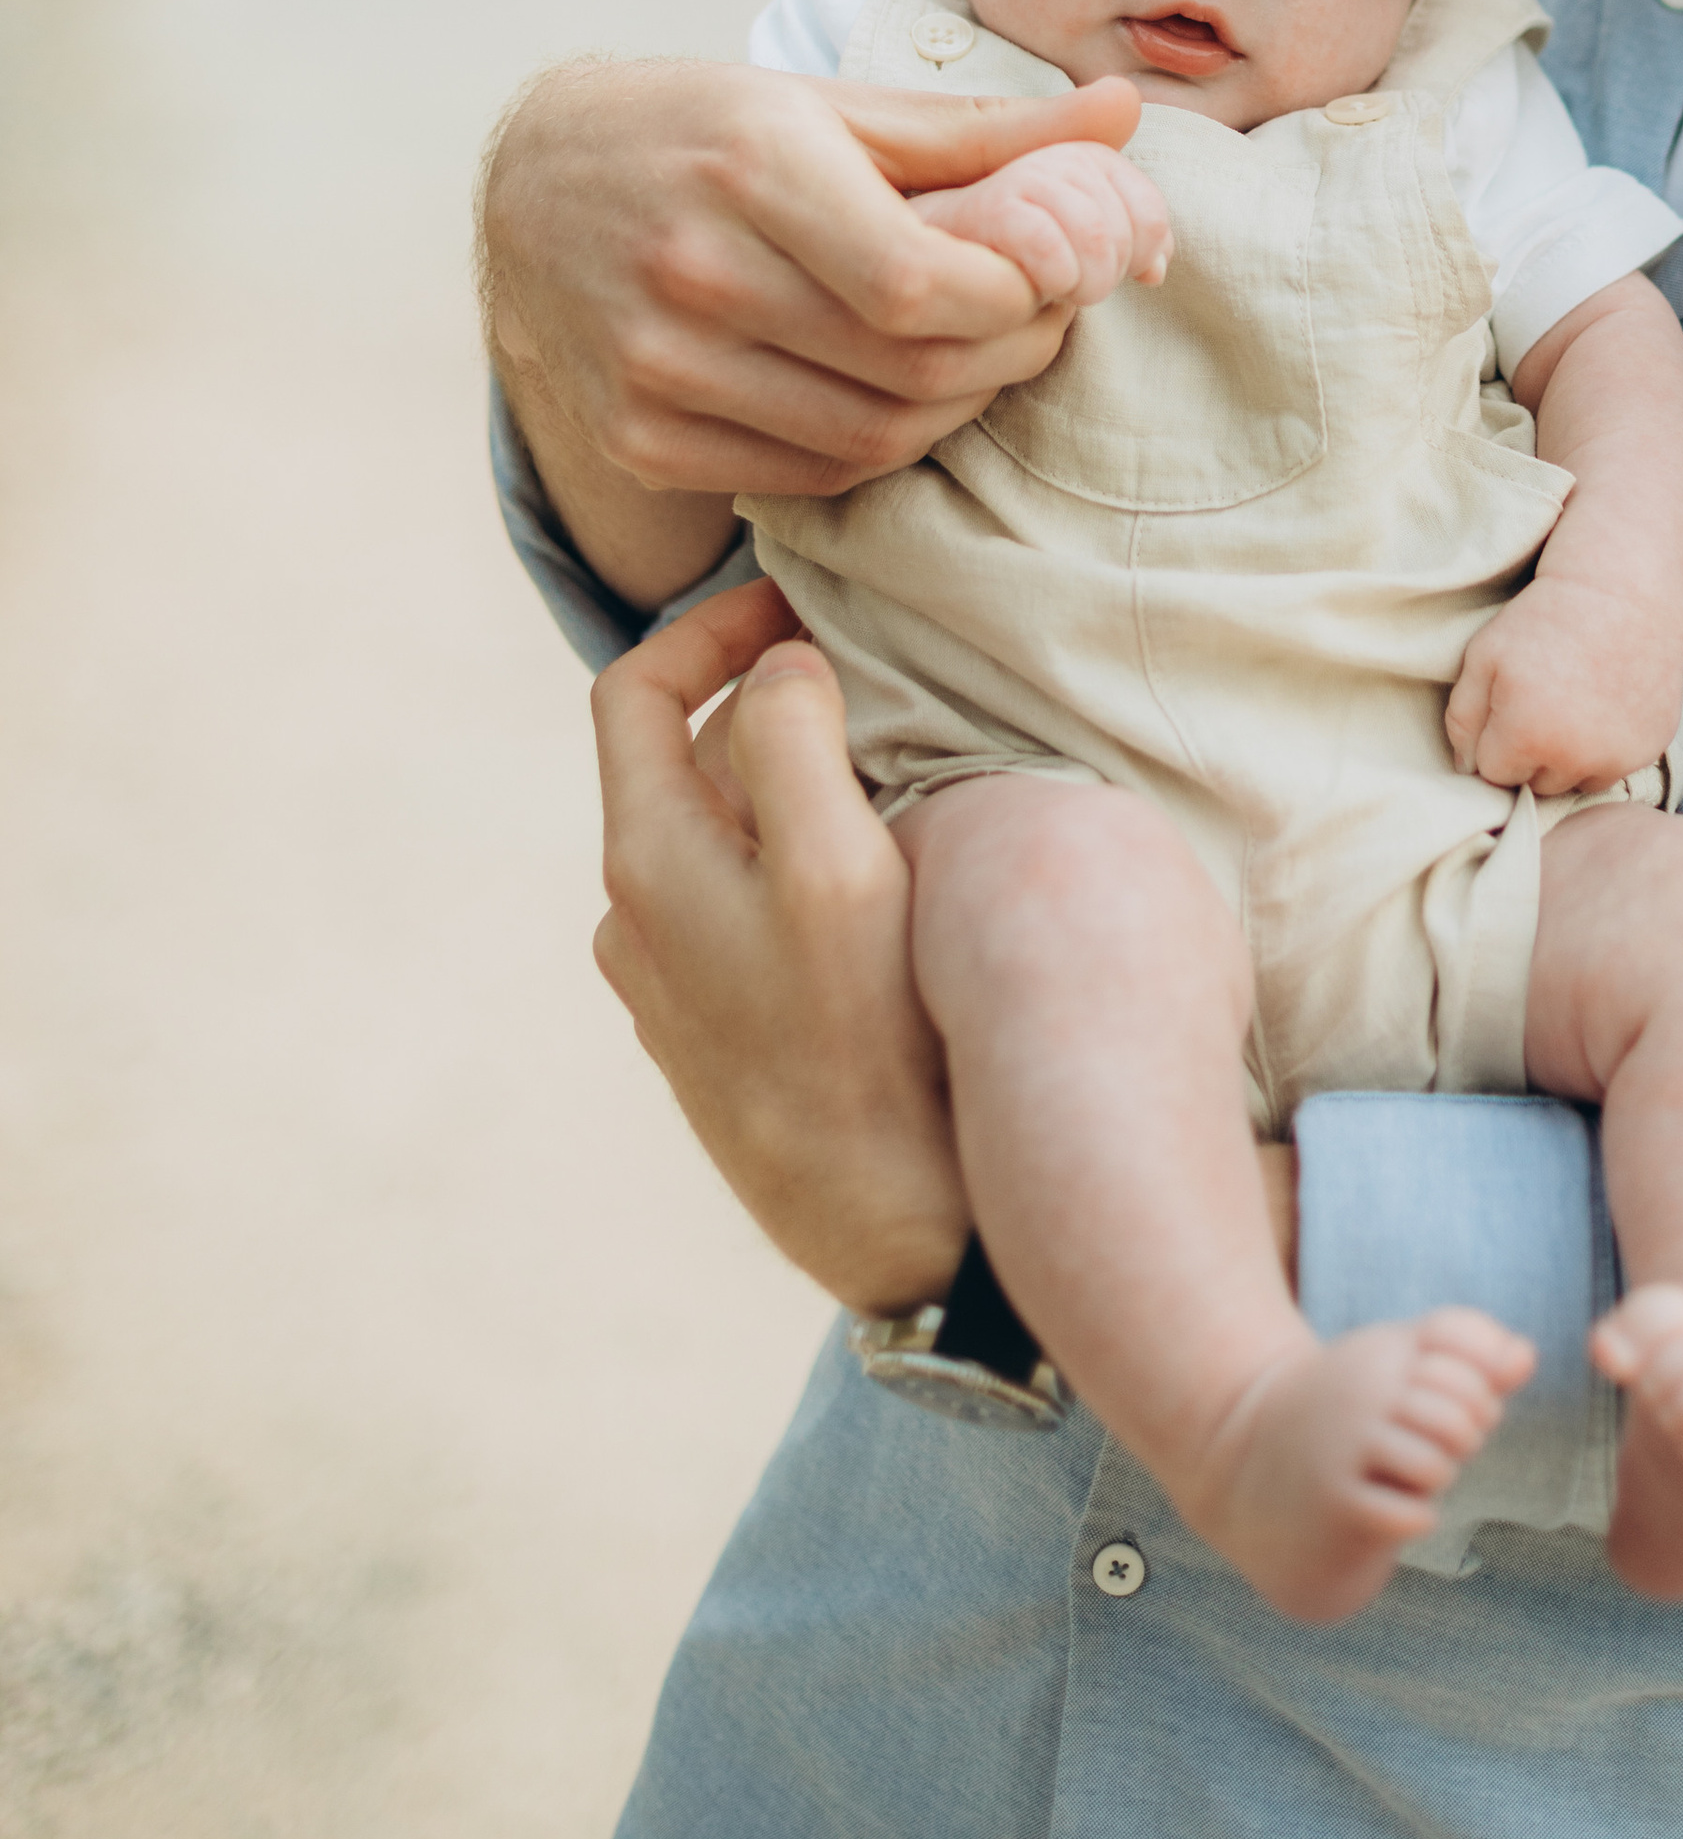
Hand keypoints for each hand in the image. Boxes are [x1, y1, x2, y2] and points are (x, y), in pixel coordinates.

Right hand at [482, 57, 1148, 596]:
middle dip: (1009, 355)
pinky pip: (806, 474)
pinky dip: (878, 446)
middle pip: (907, 369)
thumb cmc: (700, 130)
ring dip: (956, 410)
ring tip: (980, 356)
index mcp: (751, 167)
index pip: (921, 285)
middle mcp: (693, 274)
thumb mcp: (828, 105)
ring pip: (865, 436)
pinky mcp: (639, 438)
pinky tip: (898, 394)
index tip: (1055, 275)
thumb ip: (981, 129)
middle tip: (1044, 320)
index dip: (1016, 299)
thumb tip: (1124, 113)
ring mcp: (657, 369)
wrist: (528, 187)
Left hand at [592, 579, 970, 1315]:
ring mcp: (672, 989)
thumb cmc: (871, 1046)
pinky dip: (793, 860)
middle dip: (767, 700)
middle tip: (875, 679)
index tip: (798, 605)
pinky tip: (880, 883)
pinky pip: (742, 910)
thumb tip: (777, 663)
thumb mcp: (838, 867)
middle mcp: (636, 922)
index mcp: (647, 862)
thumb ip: (794, 741)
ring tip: (894, 772)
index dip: (708, 626)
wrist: (894, 1233)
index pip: (633, 691)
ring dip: (787, 784)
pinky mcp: (718, 1039)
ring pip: (718, 836)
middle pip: (681, 759)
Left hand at [1446, 570, 1682, 800]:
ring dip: (1568, 758)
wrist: (1621, 594)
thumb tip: (1466, 767)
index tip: (1510, 706)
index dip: (1496, 740)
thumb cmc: (1544, 620)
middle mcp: (1573, 759)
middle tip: (1543, 703)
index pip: (1493, 774)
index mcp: (1525, 738)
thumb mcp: (1484, 656)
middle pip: (1536, 784)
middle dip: (1531, 755)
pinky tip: (1603, 706)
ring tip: (1573, 707)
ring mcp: (1617, 758)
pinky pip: (1613, 770)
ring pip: (1576, 782)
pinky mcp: (1649, 750)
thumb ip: (1462, 718)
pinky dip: (1604, 749)